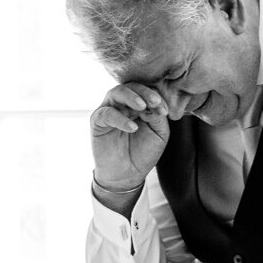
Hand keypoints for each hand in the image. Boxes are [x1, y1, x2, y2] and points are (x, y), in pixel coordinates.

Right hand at [88, 81, 170, 205]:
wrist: (126, 175)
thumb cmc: (142, 153)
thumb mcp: (158, 134)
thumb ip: (157, 117)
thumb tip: (152, 105)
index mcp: (138, 105)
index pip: (146, 91)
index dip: (156, 97)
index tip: (165, 111)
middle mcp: (123, 104)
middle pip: (132, 87)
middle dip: (145, 93)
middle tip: (155, 102)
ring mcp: (109, 111)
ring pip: (117, 92)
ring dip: (131, 97)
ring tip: (143, 107)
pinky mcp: (97, 121)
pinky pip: (107, 113)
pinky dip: (120, 118)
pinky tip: (132, 128)